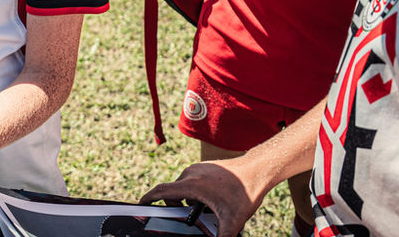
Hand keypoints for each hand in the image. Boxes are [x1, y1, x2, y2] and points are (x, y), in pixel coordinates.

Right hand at [140, 159, 261, 236]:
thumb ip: (222, 236)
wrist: (257, 170)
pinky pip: (193, 181)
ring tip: (206, 210)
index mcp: (191, 184)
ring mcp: (197, 169)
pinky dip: (196, 192)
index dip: (148, 199)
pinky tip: (213, 200)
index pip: (160, 191)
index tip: (141, 205)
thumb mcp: (232, 220)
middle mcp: (190, 174)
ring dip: (189, 200)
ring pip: (184, 187)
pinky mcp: (204, 167)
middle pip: (173, 193)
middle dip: (177, 207)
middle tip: (188, 219)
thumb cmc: (244, 192)